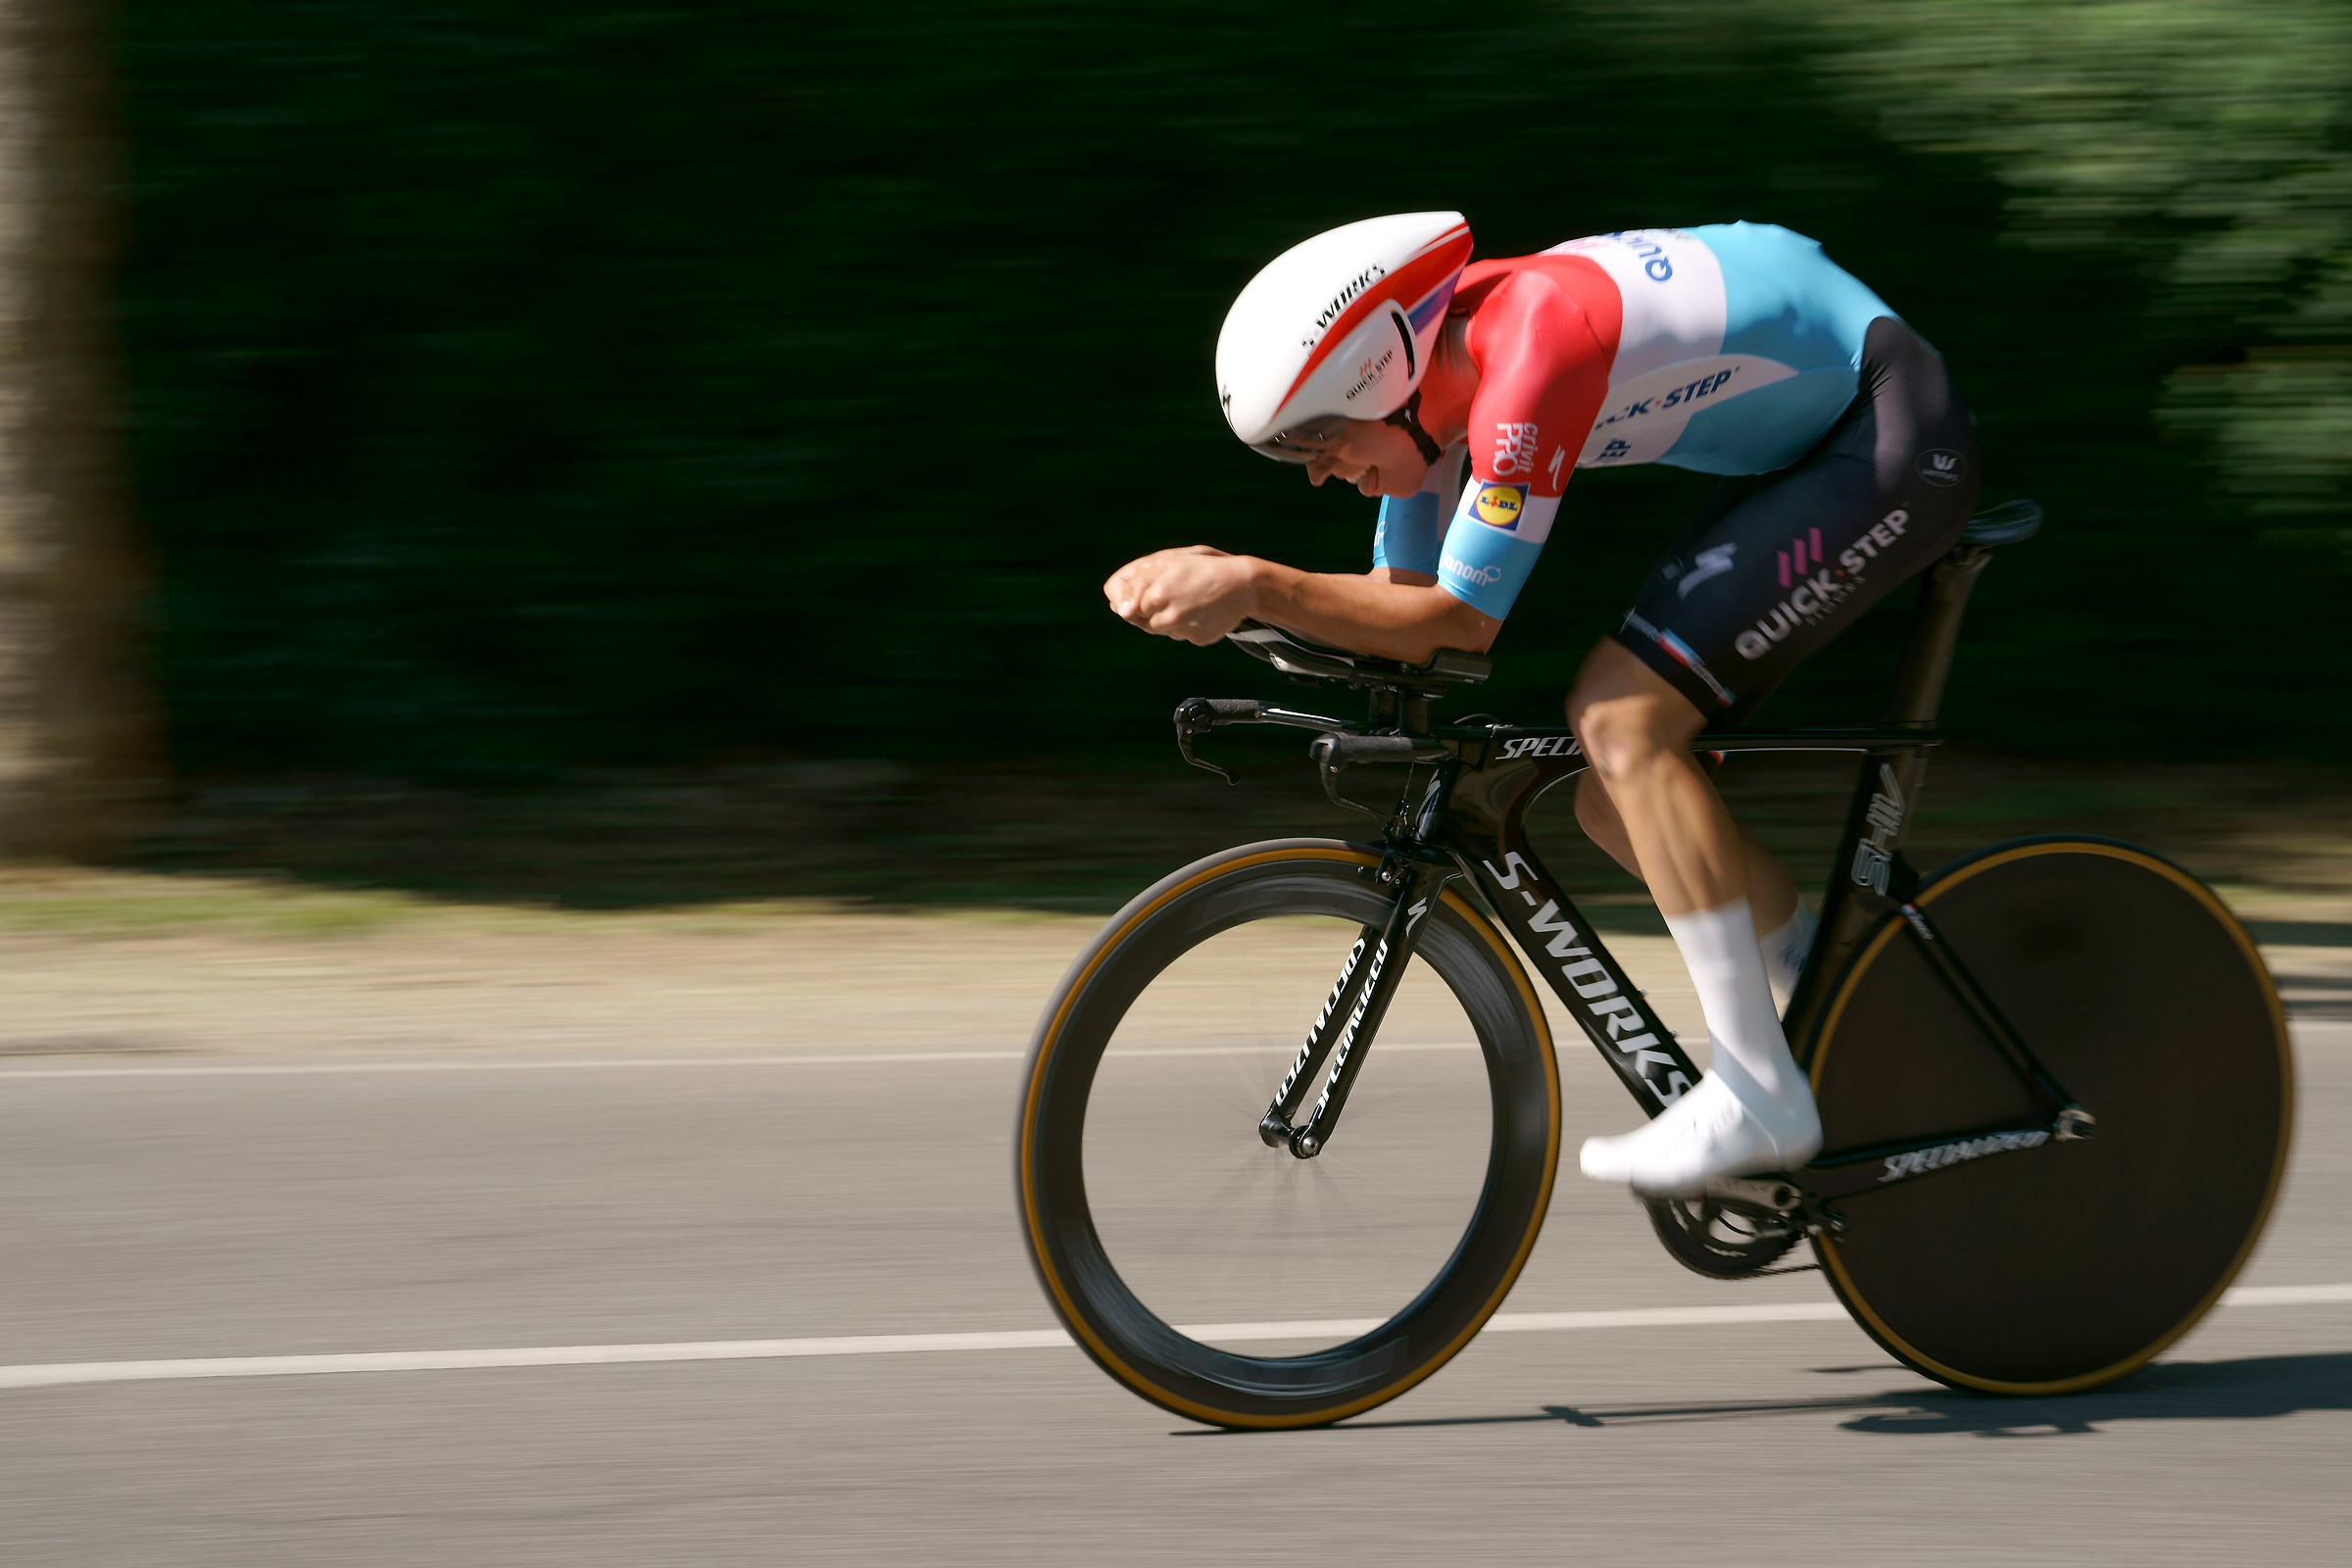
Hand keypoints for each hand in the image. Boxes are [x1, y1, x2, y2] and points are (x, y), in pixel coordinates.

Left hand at [1104, 546, 1257, 644]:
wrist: (1244, 585)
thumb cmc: (1203, 567)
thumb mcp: (1166, 561)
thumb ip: (1136, 582)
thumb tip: (1120, 611)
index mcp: (1155, 595)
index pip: (1119, 605)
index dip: (1127, 596)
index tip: (1141, 589)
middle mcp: (1166, 617)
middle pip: (1138, 620)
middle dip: (1147, 607)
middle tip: (1169, 591)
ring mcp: (1182, 631)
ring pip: (1160, 629)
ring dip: (1166, 616)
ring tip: (1187, 599)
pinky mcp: (1196, 639)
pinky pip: (1181, 634)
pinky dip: (1187, 623)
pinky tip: (1200, 609)